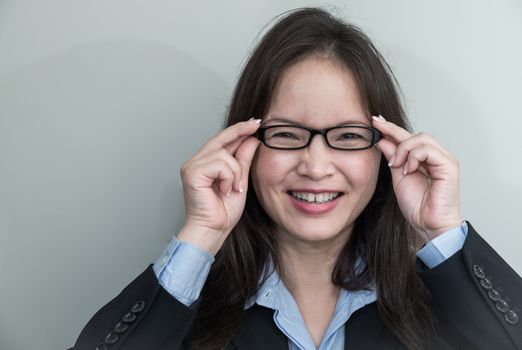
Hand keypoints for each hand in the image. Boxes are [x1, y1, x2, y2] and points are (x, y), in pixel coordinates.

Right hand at [177, 119, 260, 254]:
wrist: (213, 230)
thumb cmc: (223, 212)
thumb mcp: (240, 181)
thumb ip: (243, 160)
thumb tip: (251, 139)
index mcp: (206, 163)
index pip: (223, 140)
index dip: (238, 130)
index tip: (255, 123)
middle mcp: (196, 162)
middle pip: (220, 138)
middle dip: (240, 130)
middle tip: (257, 124)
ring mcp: (191, 166)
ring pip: (223, 154)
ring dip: (235, 172)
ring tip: (234, 189)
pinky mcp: (191, 172)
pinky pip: (219, 164)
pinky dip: (228, 177)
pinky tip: (225, 191)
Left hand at [371, 115, 462, 241]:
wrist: (429, 225)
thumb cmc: (417, 206)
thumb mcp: (398, 176)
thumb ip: (393, 157)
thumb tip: (382, 139)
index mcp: (425, 159)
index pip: (407, 137)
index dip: (391, 128)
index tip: (375, 121)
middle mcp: (436, 156)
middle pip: (415, 133)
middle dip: (394, 133)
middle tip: (379, 137)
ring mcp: (444, 160)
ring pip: (422, 138)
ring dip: (404, 149)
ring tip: (397, 165)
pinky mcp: (450, 166)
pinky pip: (429, 150)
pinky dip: (414, 157)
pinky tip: (408, 170)